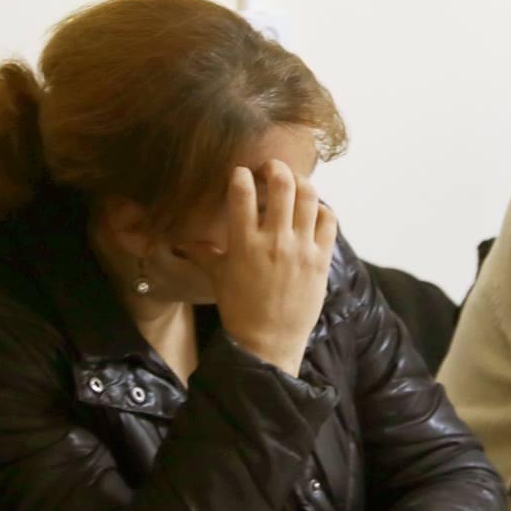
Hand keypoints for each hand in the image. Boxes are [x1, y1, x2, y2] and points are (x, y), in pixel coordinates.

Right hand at [181, 160, 337, 375]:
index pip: (242, 193)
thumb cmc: (239, 310)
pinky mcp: (321, 260)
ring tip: (294, 182)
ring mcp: (301, 249)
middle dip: (275, 167)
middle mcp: (274, 242)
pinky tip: (312, 211)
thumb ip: (204, 254)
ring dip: (300, 182)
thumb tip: (182, 240)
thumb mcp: (217, 279)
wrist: (268, 343)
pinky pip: (328, 220)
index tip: (241, 173)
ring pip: (309, 196)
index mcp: (244, 244)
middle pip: (281, 184)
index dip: (241, 175)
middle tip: (270, 169)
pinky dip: (321, 208)